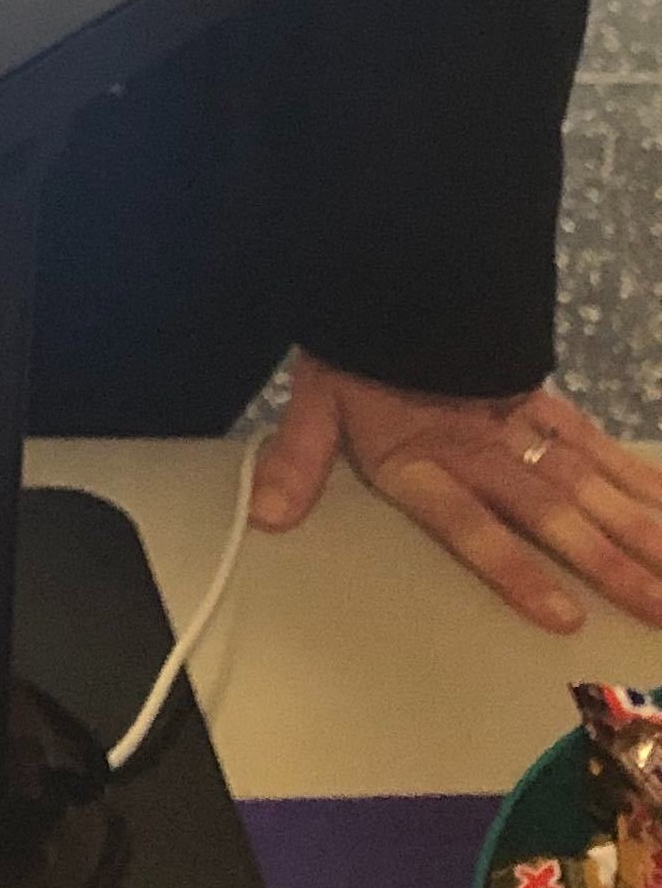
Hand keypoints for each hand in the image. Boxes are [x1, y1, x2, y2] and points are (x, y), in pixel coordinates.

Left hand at [249, 351, 661, 633]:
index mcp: (423, 459)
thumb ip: (295, 460)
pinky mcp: (548, 407)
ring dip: (644, 531)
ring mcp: (524, 428)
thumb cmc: (357, 352)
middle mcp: (484, 451)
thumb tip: (265, 517)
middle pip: (556, 513)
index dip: (516, 569)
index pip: (473, 524)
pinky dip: (644, 483)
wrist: (393, 272)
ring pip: (594, 486)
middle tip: (661, 610)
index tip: (565, 615)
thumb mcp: (314, 401)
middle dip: (613, 565)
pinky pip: (603, 450)